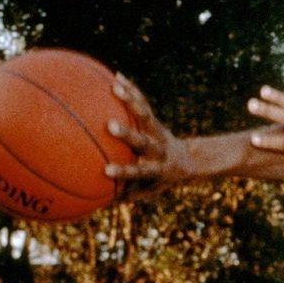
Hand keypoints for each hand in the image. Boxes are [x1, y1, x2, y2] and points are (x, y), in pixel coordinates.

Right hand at [104, 73, 191, 199]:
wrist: (187, 161)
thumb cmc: (160, 180)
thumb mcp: (147, 192)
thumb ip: (126, 196)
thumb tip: (95, 206)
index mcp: (155, 168)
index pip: (139, 171)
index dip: (124, 171)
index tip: (106, 171)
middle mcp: (157, 149)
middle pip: (143, 140)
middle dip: (128, 134)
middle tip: (110, 126)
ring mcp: (157, 132)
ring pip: (145, 115)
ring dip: (130, 100)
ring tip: (115, 86)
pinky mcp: (154, 121)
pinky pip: (143, 103)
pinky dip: (131, 90)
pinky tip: (117, 76)